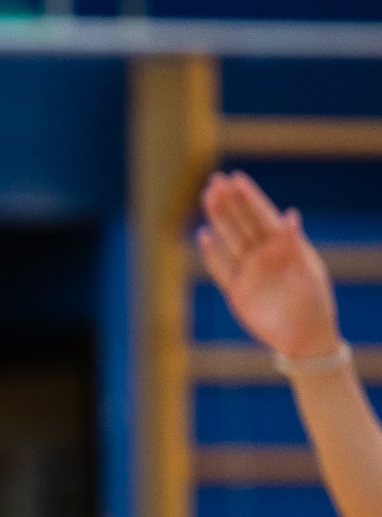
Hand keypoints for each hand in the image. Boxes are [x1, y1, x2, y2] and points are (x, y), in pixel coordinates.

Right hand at [198, 171, 341, 361]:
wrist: (304, 338)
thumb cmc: (314, 305)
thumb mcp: (308, 273)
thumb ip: (295, 245)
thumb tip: (290, 216)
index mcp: (285, 248)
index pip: (264, 216)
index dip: (250, 197)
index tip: (236, 178)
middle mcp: (265, 256)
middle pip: (243, 223)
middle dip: (230, 202)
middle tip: (215, 180)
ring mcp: (250, 272)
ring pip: (230, 240)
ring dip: (219, 219)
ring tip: (207, 197)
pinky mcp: (237, 291)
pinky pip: (221, 268)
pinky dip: (211, 253)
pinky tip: (202, 235)